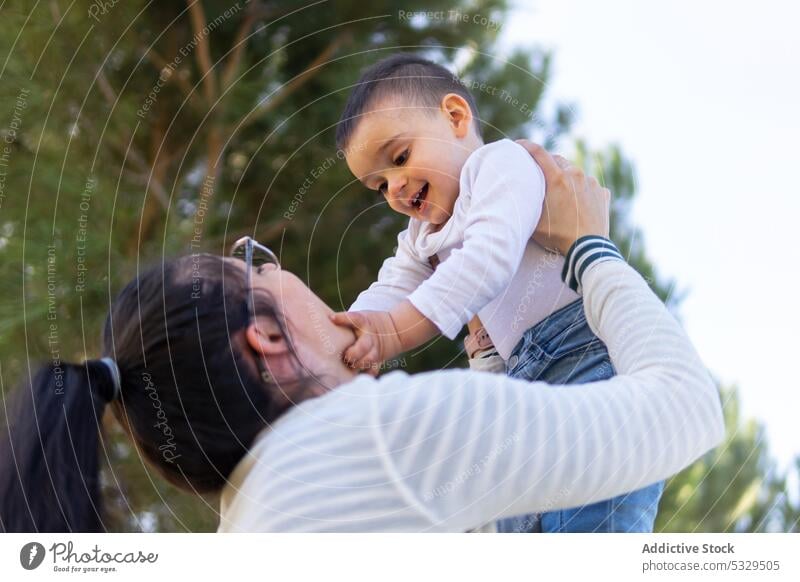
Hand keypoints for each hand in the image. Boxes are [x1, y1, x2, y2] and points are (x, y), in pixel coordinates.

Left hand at [329, 310, 403, 373]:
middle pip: (364, 345)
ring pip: (369, 359)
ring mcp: (376, 348)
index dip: (343, 318)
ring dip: (358, 364)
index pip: (354, 318)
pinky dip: (367, 374)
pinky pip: (374, 369)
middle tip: (345, 356)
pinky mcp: (379, 359)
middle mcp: (370, 336)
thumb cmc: (368, 323)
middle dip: (353, 353)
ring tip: (350, 366)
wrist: (394, 330)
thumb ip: (345, 321)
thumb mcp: (360, 317)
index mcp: (364, 322)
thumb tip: (326, 321)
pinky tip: (359, 375)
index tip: (332, 318)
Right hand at [516, 140, 610, 254]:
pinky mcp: (603, 193)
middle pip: (558, 160)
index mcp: (556, 179)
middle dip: (548, 164)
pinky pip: (589, 186)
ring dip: (566, 178)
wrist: (588, 249)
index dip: (526, 147)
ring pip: (575, 173)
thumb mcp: (534, 221)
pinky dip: (582, 190)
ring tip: (561, 194)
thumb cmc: (558, 237)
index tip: (518, 145)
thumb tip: (519, 195)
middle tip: (540, 173)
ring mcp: (591, 183)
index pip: (538, 153)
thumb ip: (528, 204)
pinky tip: (577, 203)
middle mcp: (575, 175)